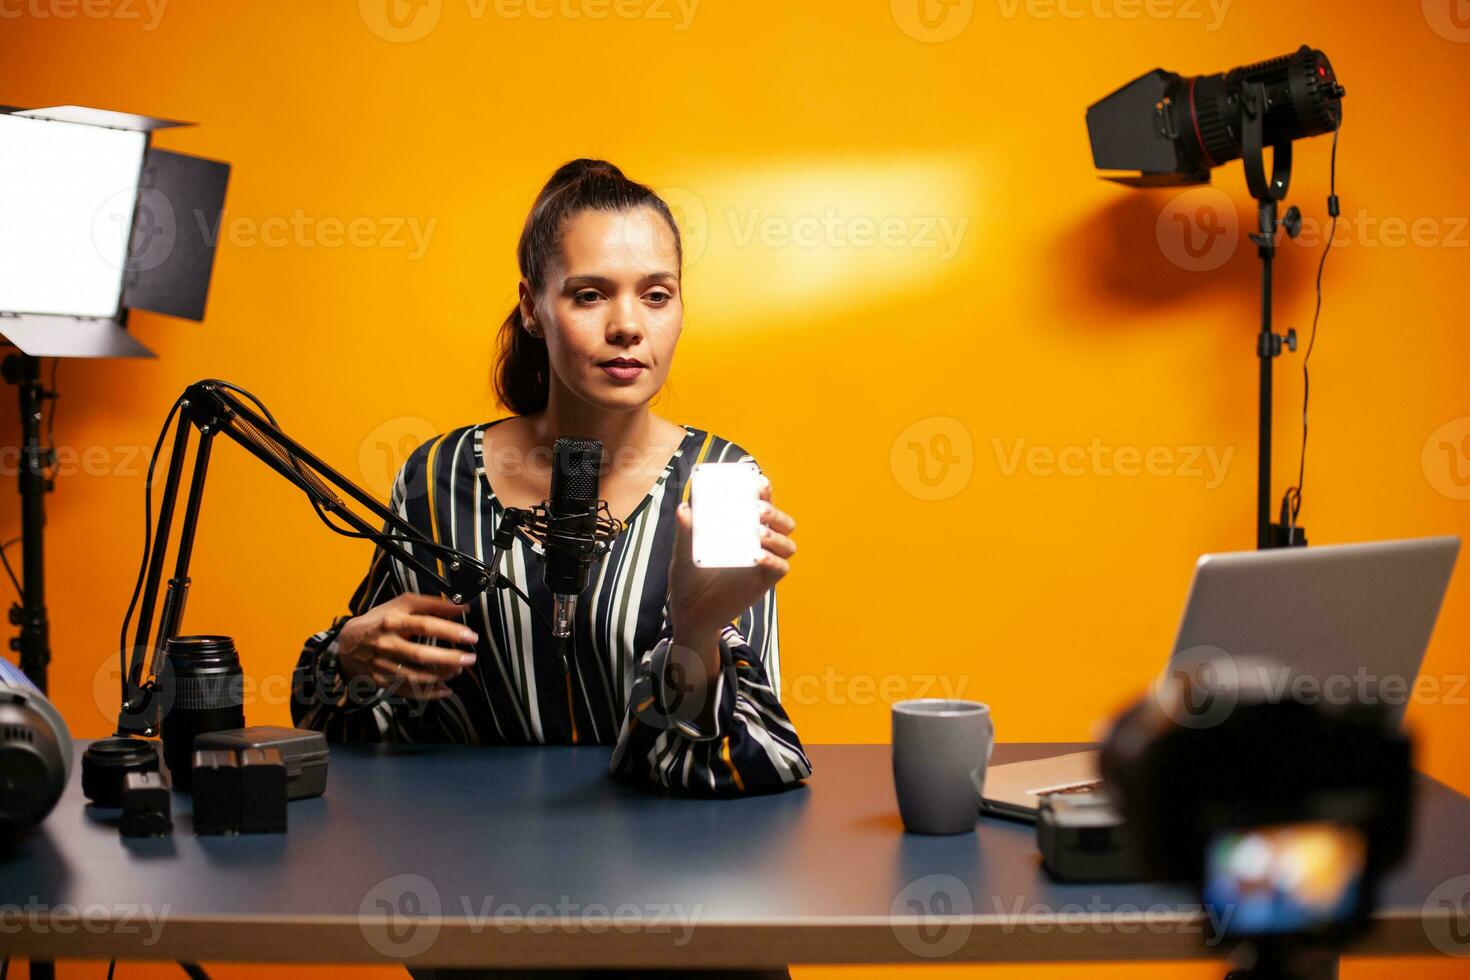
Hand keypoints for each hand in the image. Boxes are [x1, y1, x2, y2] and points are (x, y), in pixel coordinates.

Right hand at [336, 593, 477, 699]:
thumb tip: (461, 608)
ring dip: (440, 676)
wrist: (347, 643)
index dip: (449, 631)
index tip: (470, 636)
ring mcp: (382, 665)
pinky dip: (428, 693)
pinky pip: (407, 690)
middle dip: (448, 658)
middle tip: (469, 658)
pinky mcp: (381, 681)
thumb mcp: (402, 605)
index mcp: (392, 621)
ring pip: (414, 676)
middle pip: (419, 654)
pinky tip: (445, 689)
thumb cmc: (381, 620)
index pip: (424, 625)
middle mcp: (386, 644)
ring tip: (458, 670)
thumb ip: (432, 604)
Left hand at [668, 474, 796, 647]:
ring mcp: (762, 562)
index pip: (761, 504)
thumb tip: (684, 508)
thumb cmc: (688, 578)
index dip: (764, 491)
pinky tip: (757, 556)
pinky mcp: (763, 582)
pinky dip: (773, 561)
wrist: (690, 612)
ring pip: (787, 544)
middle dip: (775, 512)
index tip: (758, 482)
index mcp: (741, 528)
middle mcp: (757, 542)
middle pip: (782, 522)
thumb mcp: (682, 553)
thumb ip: (685, 532)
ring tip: (758, 534)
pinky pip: (780, 569)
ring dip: (777, 536)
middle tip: (758, 509)